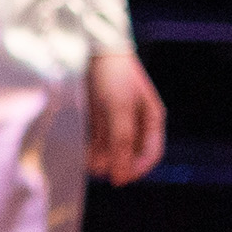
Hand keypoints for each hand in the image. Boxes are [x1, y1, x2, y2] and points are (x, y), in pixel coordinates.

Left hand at [87, 48, 167, 186]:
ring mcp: (117, 117)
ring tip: (86, 163)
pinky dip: (90, 147)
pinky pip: (97, 137)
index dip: (137, 169)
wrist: (92, 50)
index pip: (151, 154)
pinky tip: (80, 153)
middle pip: (129, 153)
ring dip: (100, 157)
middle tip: (97, 172)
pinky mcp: (98, 114)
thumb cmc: (113, 78)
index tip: (118, 180)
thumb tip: (120, 177)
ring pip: (111, 147)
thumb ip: (121, 143)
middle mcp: (137, 120)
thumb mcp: (119, 112)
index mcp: (152, 119)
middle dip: (115, 163)